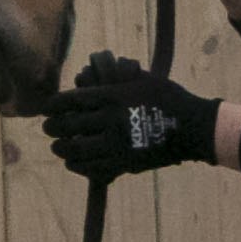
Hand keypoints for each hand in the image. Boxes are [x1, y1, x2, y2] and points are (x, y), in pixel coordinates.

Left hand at [45, 53, 221, 179]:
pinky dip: (77, 166)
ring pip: (74, 150)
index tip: (47, 108)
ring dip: (61, 148)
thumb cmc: (168, 98)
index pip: (69, 101)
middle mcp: (110, 120)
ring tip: (58, 146)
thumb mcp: (141, 79)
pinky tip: (73, 162)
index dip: (52, 106)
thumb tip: (90, 73)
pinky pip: (90, 168)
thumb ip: (114, 77)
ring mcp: (116, 144)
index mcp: (112, 96)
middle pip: (66, 126)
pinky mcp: (123, 164)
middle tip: (47, 128)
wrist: (193, 128)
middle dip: (52, 127)